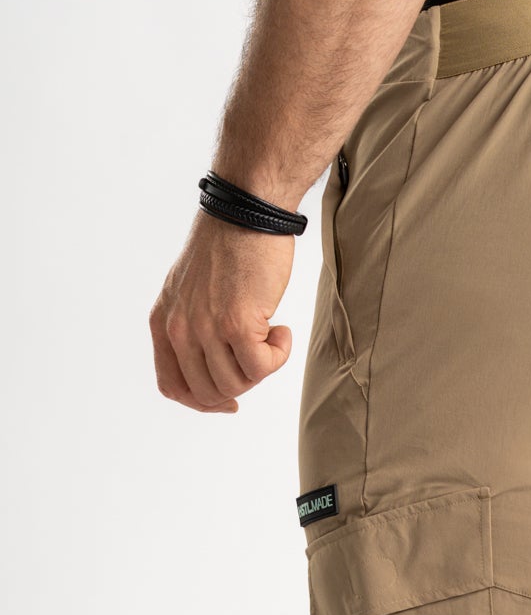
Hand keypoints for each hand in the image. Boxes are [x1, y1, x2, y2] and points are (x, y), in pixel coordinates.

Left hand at [150, 212, 295, 413]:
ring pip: (236, 384)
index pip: (172, 386)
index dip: (203, 402)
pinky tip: (282, 329)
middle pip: (208, 392)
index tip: (230, 401)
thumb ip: (193, 327)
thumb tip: (217, 367)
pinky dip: (279, 355)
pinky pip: (262, 367)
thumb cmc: (229, 245)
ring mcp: (205, 328)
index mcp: (164, 321)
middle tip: (260, 355)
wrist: (246, 212)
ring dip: (262, 367)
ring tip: (271, 334)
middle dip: (240, 384)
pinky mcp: (236, 323)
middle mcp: (179, 328)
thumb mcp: (192, 289)